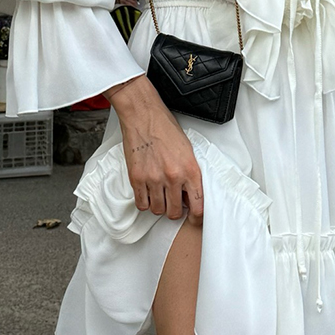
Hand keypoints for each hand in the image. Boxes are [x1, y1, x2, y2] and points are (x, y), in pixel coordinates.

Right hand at [104, 75, 203, 225]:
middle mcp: (172, 177)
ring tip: (159, 194)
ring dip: (159, 206)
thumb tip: (189, 195)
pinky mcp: (136, 178)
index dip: (196, 217)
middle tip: (173, 202)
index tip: (194, 219)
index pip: (198, 207)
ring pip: (157, 210)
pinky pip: (141, 203)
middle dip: (175, 210)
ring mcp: (153, 179)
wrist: (143, 115)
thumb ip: (190, 174)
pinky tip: (147, 192)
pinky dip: (144, 201)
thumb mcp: (187, 150)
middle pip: (174, 212)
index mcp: (190, 170)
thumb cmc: (165, 128)